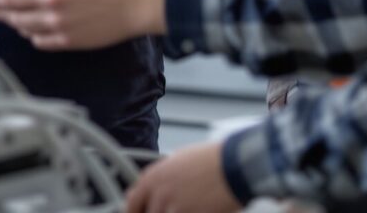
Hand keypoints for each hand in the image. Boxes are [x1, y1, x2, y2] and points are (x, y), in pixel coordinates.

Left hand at [125, 142, 240, 212]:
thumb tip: (156, 189)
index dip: (134, 210)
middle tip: (171, 208)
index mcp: (153, 177)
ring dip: (174, 212)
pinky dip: (191, 212)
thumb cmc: (212, 160)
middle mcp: (160, 193)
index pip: (132, 201)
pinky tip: (200, 208)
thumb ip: (163, 178)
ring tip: (192, 204)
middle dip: (156, 212)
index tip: (138, 212)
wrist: (234, 165)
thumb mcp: (178, 160)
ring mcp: (174, 207)